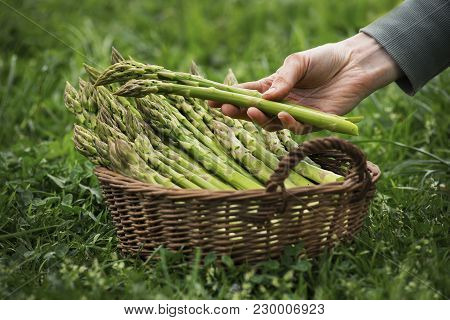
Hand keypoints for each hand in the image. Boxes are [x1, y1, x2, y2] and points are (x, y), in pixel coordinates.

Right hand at [209, 33, 400, 133]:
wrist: (355, 64)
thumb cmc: (324, 59)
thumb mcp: (298, 62)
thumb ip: (282, 79)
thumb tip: (266, 98)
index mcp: (274, 87)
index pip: (247, 95)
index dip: (230, 98)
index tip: (211, 100)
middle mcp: (282, 104)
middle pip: (256, 113)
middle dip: (239, 112)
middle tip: (226, 110)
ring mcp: (297, 115)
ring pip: (272, 124)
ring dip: (260, 119)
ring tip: (251, 111)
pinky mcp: (314, 123)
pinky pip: (297, 128)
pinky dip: (289, 123)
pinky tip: (283, 114)